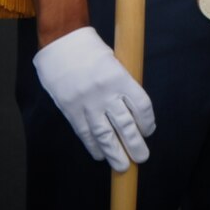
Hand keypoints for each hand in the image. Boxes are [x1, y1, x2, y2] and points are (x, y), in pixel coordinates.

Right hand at [32, 26, 155, 171]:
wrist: (60, 43)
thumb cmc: (90, 49)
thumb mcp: (114, 61)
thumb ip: (122, 83)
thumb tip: (132, 107)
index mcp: (120, 77)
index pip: (141, 105)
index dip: (147, 122)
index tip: (149, 130)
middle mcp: (105, 93)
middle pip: (125, 125)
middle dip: (135, 144)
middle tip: (143, 157)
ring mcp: (86, 103)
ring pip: (104, 134)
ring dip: (114, 152)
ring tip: (123, 166)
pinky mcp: (70, 109)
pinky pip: (84, 132)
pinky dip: (93, 145)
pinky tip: (100, 155)